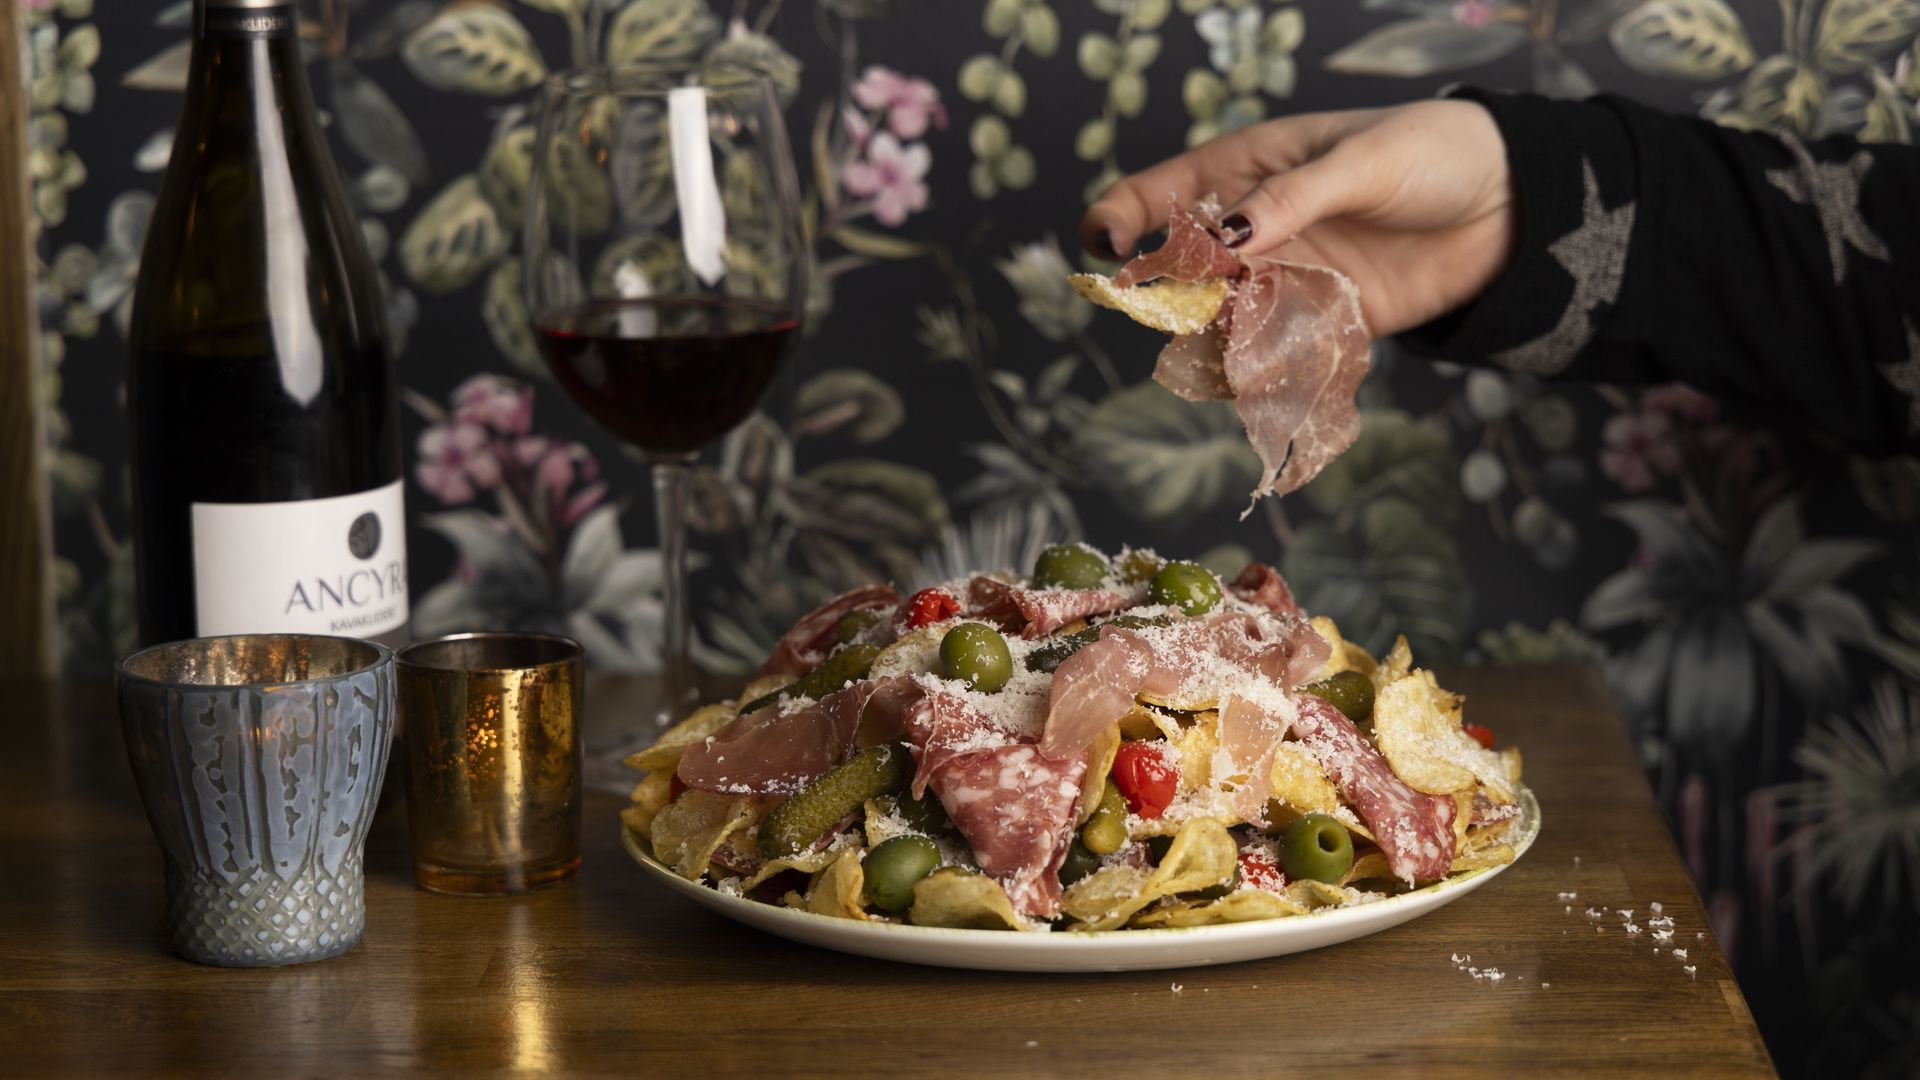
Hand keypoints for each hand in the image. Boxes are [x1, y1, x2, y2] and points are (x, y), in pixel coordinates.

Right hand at [1081, 100, 1514, 337]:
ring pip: (1220, 322)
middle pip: (1181, 271)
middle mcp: (1252, 229)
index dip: (1119, 220)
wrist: (1510, 204)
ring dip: (1216, 344)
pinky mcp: (1321, 323)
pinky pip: (1273, 353)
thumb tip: (1226, 234)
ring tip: (1235, 354)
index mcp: (1245, 169)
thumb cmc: (1432, 155)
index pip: (1158, 194)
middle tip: (1195, 312)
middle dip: (1172, 299)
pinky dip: (1262, 373)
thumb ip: (1292, 198)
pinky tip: (1267, 382)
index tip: (1107, 248)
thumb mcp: (1362, 162)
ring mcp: (1283, 278)